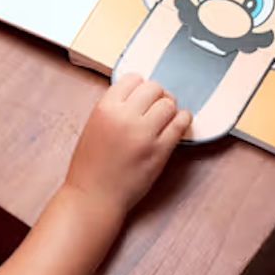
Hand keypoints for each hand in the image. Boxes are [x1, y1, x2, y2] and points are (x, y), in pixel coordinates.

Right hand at [64, 75, 191, 215]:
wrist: (93, 197)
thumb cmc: (91, 165)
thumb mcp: (94, 125)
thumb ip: (114, 108)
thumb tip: (140, 95)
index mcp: (105, 108)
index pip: (133, 78)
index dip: (140, 87)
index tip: (142, 97)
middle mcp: (125, 116)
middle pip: (154, 88)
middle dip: (158, 96)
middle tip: (156, 108)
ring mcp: (144, 133)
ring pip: (169, 103)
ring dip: (170, 109)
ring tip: (165, 119)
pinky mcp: (160, 151)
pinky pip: (180, 124)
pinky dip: (183, 120)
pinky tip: (177, 125)